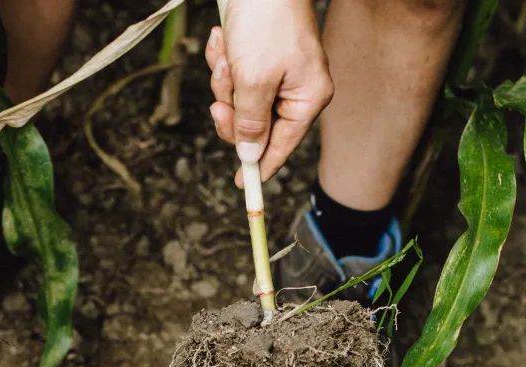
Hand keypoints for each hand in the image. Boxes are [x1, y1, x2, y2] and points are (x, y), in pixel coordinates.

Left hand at [205, 0, 332, 184]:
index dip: (258, 168)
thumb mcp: (254, 80)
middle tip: (219, 103)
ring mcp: (277, 74)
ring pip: (238, 102)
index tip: (241, 186)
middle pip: (254, 128)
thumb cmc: (266, 21)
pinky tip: (224, 41)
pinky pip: (233, 77)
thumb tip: (250, 156)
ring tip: (226, 54)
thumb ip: (251, 123)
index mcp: (307, 100)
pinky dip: (223, 62)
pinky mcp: (258, 58)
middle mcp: (296, 90)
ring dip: (224, 81)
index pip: (281, 147)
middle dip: (231, 111)